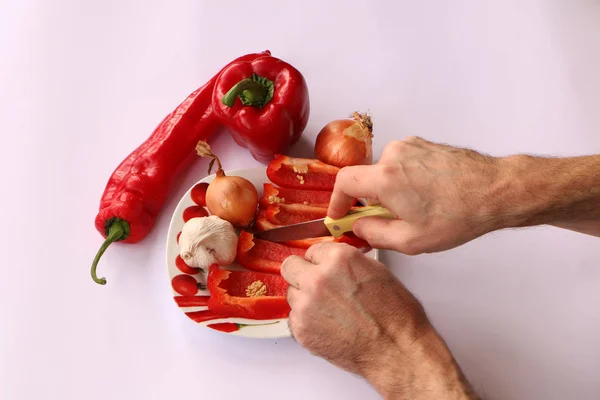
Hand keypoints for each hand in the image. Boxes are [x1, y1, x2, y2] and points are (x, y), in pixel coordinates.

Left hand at [281, 242, 477, 398]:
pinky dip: (306, 321)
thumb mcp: (376, 271)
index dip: (320, 261)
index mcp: (338, 259)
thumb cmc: (395, 315)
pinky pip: (294, 317)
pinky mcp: (301, 329)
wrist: (396, 350)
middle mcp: (318, 279)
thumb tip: (334, 261)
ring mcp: (306, 305)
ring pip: (291, 293)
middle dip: (302, 273)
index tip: (323, 268)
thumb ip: (347, 261)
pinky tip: (328, 325)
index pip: (312, 250)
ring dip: (304, 298)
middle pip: (290, 267)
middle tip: (316, 285)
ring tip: (329, 310)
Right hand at [328, 136, 505, 253]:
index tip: (340, 215)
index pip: (344, 183)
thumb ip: (374, 235)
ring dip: (392, 192)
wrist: (496, 190)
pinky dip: (406, 182)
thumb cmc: (460, 214)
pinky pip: (403, 165)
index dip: (337, 201)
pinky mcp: (425, 146)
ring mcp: (411, 147)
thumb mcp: (410, 240)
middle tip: (387, 223)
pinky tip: (428, 198)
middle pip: (367, 180)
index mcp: (386, 178)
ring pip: (386, 173)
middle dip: (372, 203)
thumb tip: (359, 228)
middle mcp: (395, 155)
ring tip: (417, 211)